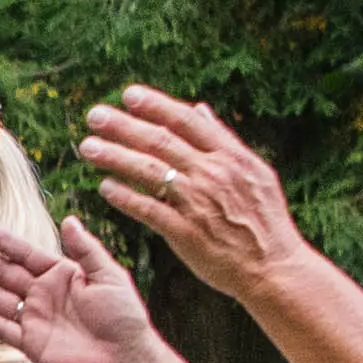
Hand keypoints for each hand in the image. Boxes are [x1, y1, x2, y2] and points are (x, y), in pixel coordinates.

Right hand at [0, 211, 163, 362]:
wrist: (126, 362)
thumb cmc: (124, 317)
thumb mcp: (109, 276)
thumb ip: (85, 249)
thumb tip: (69, 219)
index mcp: (62, 275)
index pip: (25, 253)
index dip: (2, 242)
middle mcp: (44, 294)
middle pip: (4, 273)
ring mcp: (35, 319)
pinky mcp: (31, 344)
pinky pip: (3, 328)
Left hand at [76, 85, 311, 301]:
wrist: (274, 267)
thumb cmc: (264, 219)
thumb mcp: (254, 172)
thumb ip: (224, 139)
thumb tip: (200, 108)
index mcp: (230, 156)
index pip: (186, 122)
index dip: (156, 105)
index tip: (128, 94)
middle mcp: (212, 174)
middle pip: (160, 141)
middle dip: (124, 126)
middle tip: (94, 116)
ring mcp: (198, 203)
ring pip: (148, 172)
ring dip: (115, 157)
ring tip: (88, 147)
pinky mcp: (185, 233)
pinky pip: (148, 210)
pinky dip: (125, 197)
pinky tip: (104, 187)